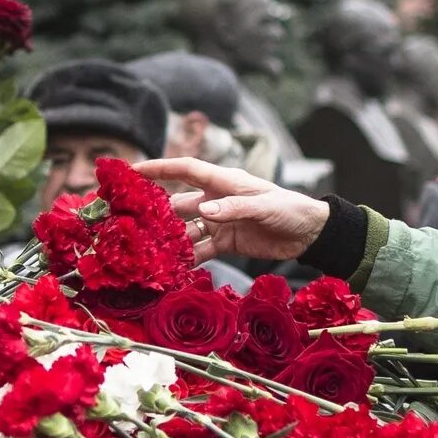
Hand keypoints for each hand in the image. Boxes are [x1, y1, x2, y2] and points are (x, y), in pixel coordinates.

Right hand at [135, 156, 331, 264]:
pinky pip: (199, 250)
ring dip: (168, 240)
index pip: (184, 170)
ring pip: (184, 230)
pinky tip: (172, 269)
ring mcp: (217, 222)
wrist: (308, 233)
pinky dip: (186, 259)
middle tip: (129, 221)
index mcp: (223, 182)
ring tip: (146, 251)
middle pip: (178, 204)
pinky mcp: (223, 243)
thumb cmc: (289, 208)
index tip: (132, 170)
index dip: (158, 168)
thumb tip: (202, 212)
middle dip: (154, 211)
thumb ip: (233, 208)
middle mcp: (215, 200)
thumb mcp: (264, 206)